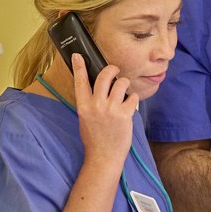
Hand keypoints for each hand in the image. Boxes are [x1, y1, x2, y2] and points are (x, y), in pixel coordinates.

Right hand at [71, 52, 137, 167]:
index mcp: (83, 106)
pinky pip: (133, 97)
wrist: (103, 156)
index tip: (78, 55)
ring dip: (125, 84)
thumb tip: (95, 88)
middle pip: (104, 76)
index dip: (79, 66)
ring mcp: (110, 109)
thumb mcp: (85, 119)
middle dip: (112, 70)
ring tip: (124, 92)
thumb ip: (89, 103)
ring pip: (122, 83)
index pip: (80, 81)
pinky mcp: (124, 114)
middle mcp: (96, 105)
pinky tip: (129, 107)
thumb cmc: (95, 138)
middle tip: (115, 71)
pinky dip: (133, 100)